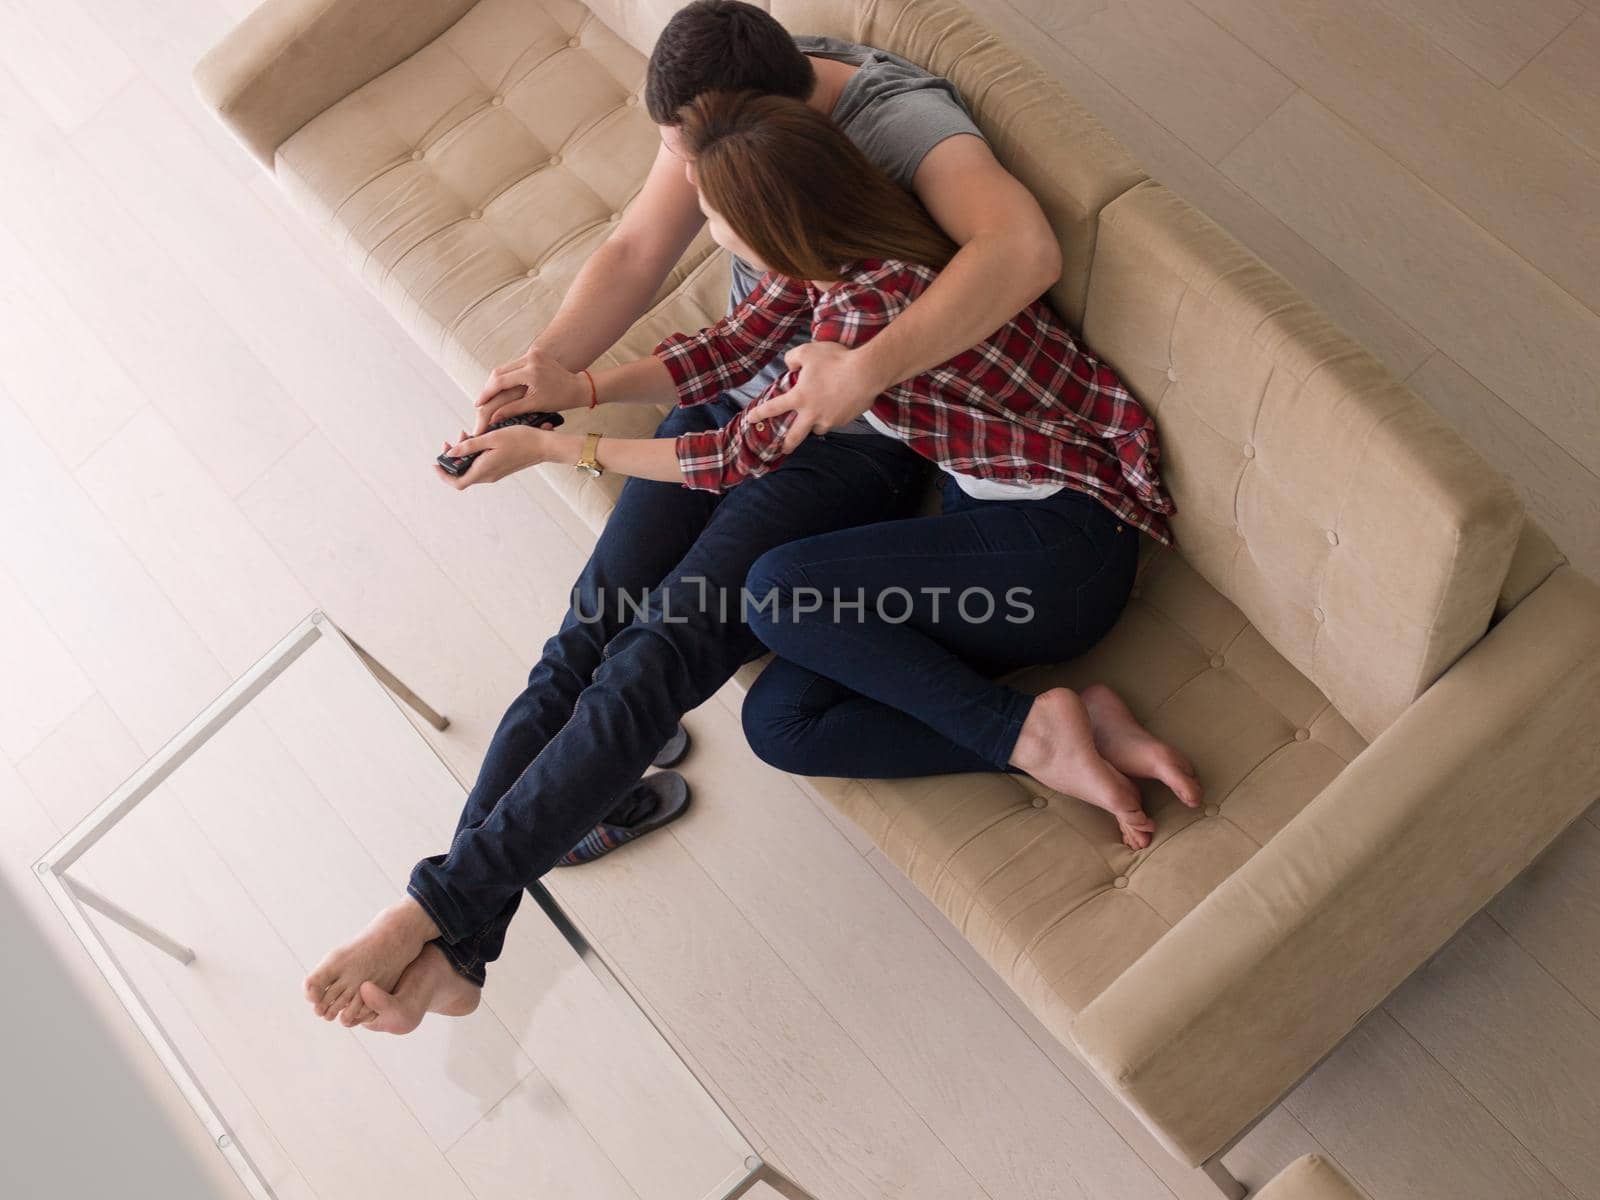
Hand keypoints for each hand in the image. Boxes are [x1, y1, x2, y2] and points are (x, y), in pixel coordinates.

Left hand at [434, 425, 556, 489]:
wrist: (544, 446)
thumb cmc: (521, 439)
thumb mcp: (492, 437)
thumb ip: (469, 446)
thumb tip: (450, 453)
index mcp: (484, 470)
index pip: (457, 482)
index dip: (443, 475)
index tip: (436, 463)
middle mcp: (488, 476)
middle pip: (462, 474)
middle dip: (453, 458)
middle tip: (452, 440)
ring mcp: (495, 473)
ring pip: (471, 468)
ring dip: (464, 454)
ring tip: (465, 434)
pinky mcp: (501, 469)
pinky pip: (481, 465)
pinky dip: (474, 454)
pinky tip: (477, 439)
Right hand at [473, 346, 586, 433]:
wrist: (578, 387)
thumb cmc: (560, 399)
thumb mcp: (535, 405)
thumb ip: (512, 409)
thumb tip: (492, 418)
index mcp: (531, 372)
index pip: (501, 381)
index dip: (487, 393)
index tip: (478, 403)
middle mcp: (531, 358)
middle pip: (499, 371)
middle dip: (488, 387)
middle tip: (480, 400)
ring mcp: (533, 353)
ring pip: (505, 367)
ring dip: (495, 381)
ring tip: (488, 395)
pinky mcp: (535, 352)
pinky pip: (514, 364)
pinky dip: (506, 375)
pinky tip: (499, 386)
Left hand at [745, 341, 888, 451]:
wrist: (866, 373)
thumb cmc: (836, 360)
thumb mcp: (808, 351)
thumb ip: (793, 358)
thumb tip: (789, 365)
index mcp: (799, 397)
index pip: (773, 407)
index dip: (760, 413)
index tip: (750, 419)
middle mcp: (812, 413)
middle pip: (795, 435)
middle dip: (787, 444)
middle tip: (783, 449)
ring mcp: (830, 420)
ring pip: (818, 428)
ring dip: (816, 424)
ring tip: (820, 414)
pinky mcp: (845, 420)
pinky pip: (836, 420)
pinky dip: (835, 414)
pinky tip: (840, 403)